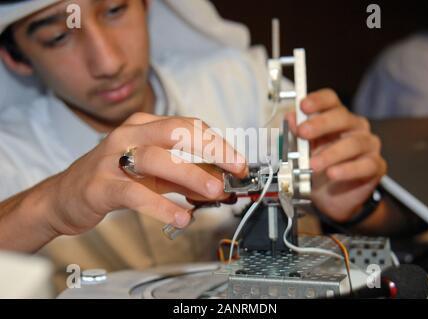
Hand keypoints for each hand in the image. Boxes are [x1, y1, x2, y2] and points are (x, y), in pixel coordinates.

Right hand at [49, 113, 247, 235]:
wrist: (65, 196)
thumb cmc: (114, 179)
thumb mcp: (154, 172)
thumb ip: (184, 175)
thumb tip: (219, 184)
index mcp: (145, 126)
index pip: (189, 126)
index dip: (218, 144)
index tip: (238, 163)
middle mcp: (129, 135)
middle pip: (176, 133)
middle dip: (211, 150)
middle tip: (235, 171)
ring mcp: (112, 158)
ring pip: (157, 159)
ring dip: (191, 175)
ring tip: (214, 193)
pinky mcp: (101, 185)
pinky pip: (136, 193)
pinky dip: (162, 206)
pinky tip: (182, 217)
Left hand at [286, 89, 386, 221]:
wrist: (330, 198)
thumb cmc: (318, 168)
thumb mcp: (302, 151)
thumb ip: (297, 134)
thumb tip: (290, 118)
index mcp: (335, 118)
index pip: (330, 101)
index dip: (317, 101)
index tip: (303, 106)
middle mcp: (354, 127)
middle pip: (342, 117)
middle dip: (321, 124)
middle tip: (303, 132)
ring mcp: (367, 145)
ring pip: (353, 143)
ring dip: (330, 153)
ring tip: (313, 164)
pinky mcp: (376, 165)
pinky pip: (365, 165)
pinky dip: (348, 170)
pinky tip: (333, 174)